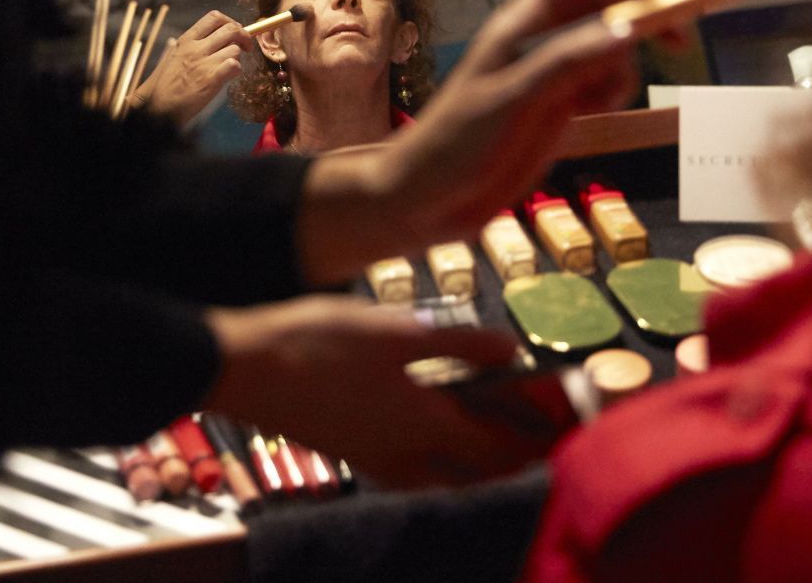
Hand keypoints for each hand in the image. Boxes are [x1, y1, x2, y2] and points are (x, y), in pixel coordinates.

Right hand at [129, 10, 253, 125]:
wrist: (161, 106)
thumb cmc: (166, 84)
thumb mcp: (172, 56)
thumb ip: (187, 45)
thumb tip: (195, 38)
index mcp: (187, 40)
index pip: (214, 17)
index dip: (230, 21)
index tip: (234, 30)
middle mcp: (196, 48)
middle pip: (231, 29)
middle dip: (244, 36)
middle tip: (245, 46)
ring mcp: (204, 63)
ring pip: (235, 49)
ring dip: (238, 57)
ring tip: (231, 65)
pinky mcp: (212, 79)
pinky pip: (235, 65)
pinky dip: (237, 69)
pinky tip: (230, 75)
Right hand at [203, 295, 551, 486]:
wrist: (246, 370)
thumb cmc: (320, 344)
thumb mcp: (397, 331)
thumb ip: (460, 345)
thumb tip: (512, 353)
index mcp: (425, 426)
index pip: (499, 447)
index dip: (535, 436)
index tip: (565, 425)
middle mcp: (406, 458)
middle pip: (477, 475)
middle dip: (514, 459)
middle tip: (541, 438)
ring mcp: (376, 462)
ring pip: (444, 479)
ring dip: (478, 465)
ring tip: (498, 440)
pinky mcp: (353, 454)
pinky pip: (414, 473)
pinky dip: (442, 462)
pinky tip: (436, 435)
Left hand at [295, 0, 661, 283]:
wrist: (425, 200)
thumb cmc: (455, 145)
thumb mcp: (514, 100)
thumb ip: (568, 63)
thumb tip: (627, 30)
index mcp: (519, 27)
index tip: (663, 5)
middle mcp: (535, 45)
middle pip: (599, 7)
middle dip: (638, 17)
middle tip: (678, 42)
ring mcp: (546, 78)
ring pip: (605, 50)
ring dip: (623, 65)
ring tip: (606, 98)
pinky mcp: (552, 111)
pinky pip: (597, 86)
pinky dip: (611, 92)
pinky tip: (596, 113)